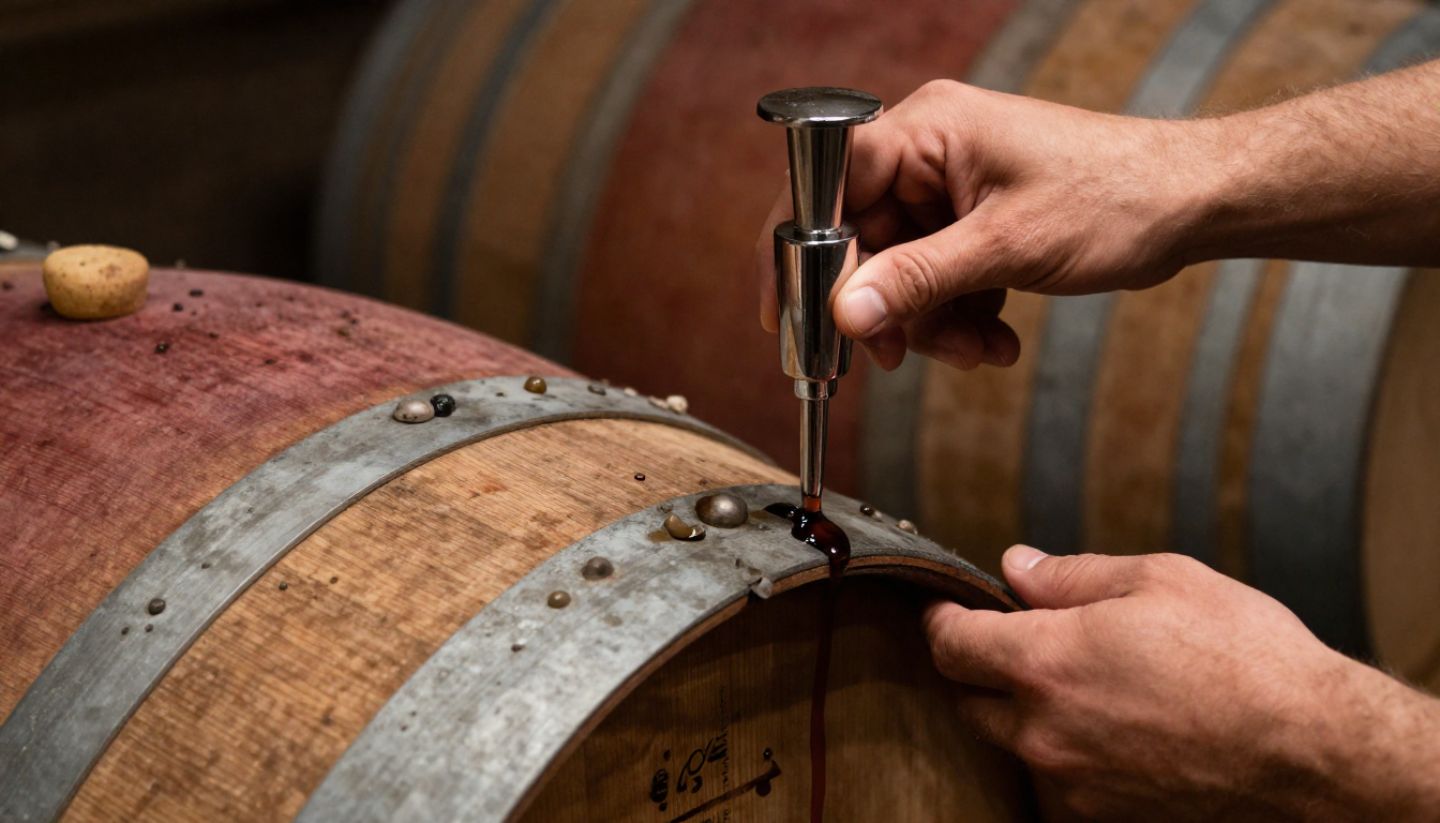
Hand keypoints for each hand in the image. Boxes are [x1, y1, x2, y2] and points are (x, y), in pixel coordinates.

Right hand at [754, 80, 1212, 370]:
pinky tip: (994, 334)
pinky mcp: (973, 219)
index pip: (828, 184)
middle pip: (861, 239)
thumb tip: (845, 313)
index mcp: (926, 130)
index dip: (800, 250)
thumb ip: (918, 281)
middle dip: (887, 306)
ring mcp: (950, 187)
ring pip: (898, 270)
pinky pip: (934, 277)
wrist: (1190, 206)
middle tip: (896, 355)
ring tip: (978, 346)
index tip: (788, 313)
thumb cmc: (1116, 197)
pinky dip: (957, 315)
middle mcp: (929, 152)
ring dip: (931, 322)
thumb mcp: (1008, 247)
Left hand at [924, 546, 1439, 820]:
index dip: (942, 618)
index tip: (949, 606)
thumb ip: (1070, 576)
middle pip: (967, 699)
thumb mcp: (1158, 580)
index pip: (950, 644)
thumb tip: (1015, 567)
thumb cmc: (1244, 654)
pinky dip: (1062, 753)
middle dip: (978, 668)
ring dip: (1020, 713)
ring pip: (1010, 744)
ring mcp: (1070, 781)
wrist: (1313, 750)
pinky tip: (1106, 727)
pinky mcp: (1102, 815)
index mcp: (1044, 661)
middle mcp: (1043, 730)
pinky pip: (1055, 780)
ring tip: (1073, 684)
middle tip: (1012, 639)